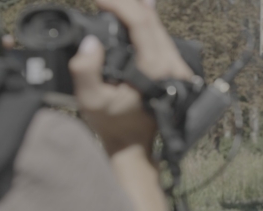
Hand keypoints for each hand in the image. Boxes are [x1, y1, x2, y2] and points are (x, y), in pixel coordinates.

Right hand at [68, 0, 193, 155]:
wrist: (133, 144)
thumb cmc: (113, 124)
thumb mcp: (91, 100)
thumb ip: (86, 70)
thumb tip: (91, 42)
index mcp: (155, 69)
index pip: (141, 24)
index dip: (120, 5)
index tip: (99, 0)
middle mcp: (171, 66)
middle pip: (152, 21)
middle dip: (128, 4)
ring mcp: (176, 68)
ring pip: (159, 28)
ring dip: (138, 12)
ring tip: (115, 3)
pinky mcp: (174, 70)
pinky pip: (162, 38)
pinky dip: (147, 23)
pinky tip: (138, 11)